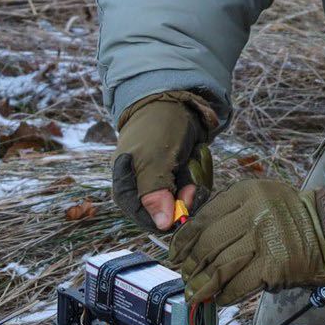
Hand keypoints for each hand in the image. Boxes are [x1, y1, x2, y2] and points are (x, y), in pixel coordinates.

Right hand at [110, 91, 216, 229]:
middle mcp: (142, 186)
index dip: (165, 216)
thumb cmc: (158, 126)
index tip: (182, 205)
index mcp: (126, 184)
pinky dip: (198, 175)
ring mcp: (161, 179)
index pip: (144, 217)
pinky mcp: (178, 173)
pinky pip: (192, 186)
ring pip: (183, 200)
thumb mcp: (155, 160)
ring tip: (192, 162)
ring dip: (193, 184)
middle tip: (191, 182)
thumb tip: (162, 225)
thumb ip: (154, 193)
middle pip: (168, 211)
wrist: (175, 98)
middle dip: (183, 197)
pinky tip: (196, 158)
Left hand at [168, 178, 324, 307]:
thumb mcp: (259, 199)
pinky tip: (219, 298)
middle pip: (208, 245)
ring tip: (195, 293)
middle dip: (191, 265)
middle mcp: (253, 214)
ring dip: (203, 285)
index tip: (175, 254)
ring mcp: (264, 240)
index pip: (203, 219)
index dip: (184, 241)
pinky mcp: (273, 266)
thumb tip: (194, 244)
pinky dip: (225, 295)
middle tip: (185, 277)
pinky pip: (238, 285)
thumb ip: (229, 214)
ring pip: (219, 266)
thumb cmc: (291, 217)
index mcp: (246, 193)